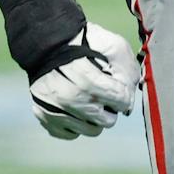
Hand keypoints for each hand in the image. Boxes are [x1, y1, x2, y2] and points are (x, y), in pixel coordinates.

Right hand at [27, 23, 138, 138]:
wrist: (45, 40)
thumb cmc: (81, 41)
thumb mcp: (112, 44)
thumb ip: (127, 70)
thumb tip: (129, 100)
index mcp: (88, 81)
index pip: (121, 103)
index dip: (123, 94)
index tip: (118, 87)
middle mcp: (70, 99)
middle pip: (107, 121)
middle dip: (110, 107)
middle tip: (102, 93)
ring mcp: (55, 110)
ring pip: (90, 130)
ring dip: (94, 117)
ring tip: (88, 99)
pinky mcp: (44, 116)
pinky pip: (70, 133)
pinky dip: (75, 122)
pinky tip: (74, 107)